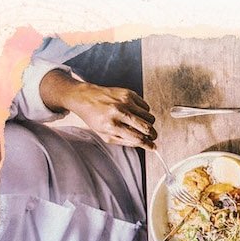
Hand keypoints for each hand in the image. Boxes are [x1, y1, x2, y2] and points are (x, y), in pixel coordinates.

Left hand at [40, 70, 155, 148]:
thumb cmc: (94, 118)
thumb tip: (142, 144)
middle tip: (152, 137)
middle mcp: (120, 112)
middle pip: (146, 127)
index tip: (153, 147)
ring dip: (148, 123)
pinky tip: (137, 114)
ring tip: (141, 125)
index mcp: (112, 125)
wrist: (86, 98)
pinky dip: (144, 112)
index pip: (137, 138)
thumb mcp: (105, 135)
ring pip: (149, 116)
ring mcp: (125, 101)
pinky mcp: (129, 93)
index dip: (148, 145)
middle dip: (153, 135)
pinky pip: (146, 105)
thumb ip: (124, 141)